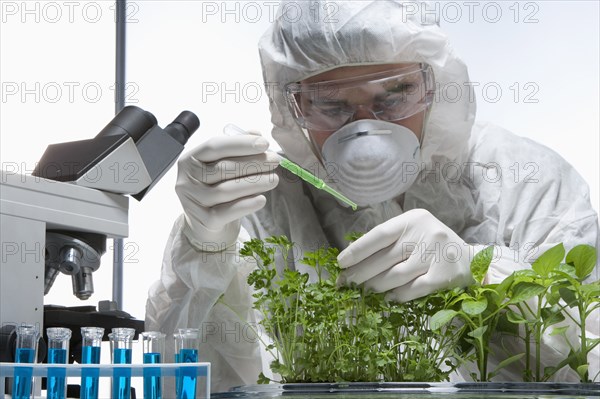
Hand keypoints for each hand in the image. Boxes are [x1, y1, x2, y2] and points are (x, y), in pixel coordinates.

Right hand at [175, 126, 279, 250]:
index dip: (240, 144)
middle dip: (253, 163)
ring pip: (226, 190)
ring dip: (254, 183)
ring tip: (274, 179)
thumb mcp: (221, 165)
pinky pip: (227, 211)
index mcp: (191, 159)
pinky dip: (246, 204)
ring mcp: (193, 201)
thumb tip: (256, 134)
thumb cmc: (214, 188)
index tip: (264, 143)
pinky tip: (262, 199)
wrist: (204, 223)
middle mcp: (188, 179)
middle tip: (274, 160)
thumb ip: (236, 148)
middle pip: (223, 168)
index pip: (214, 147)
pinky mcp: (204, 220)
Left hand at [337, 209, 474, 301]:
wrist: (470, 259)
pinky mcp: (443, 276)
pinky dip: (397, 296)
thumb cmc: (432, 244)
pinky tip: (387, 298)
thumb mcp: (413, 232)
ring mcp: (435, 256)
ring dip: (376, 286)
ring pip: (396, 275)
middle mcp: (425, 234)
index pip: (379, 234)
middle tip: (346, 283)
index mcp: (413, 220)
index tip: (341, 263)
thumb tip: (353, 259)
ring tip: (364, 291)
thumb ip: (389, 241)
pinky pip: (413, 289)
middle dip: (361, 273)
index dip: (358, 250)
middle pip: (385, 258)